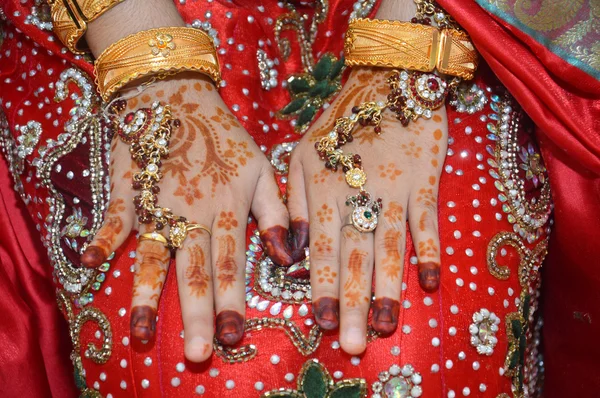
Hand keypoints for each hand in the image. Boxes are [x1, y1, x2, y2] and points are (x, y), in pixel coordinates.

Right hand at [81, 75, 292, 361]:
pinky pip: (114, 218)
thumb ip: (277, 213)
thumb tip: (290, 256)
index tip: (235, 337)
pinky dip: (102, 239)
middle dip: (198, 313)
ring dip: (148, 295)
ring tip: (141, 333)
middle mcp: (194, 214)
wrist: (179, 95)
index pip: (231, 265)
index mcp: (228, 211)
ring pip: (154, 255)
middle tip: (198, 352)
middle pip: (195, 270)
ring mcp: (158, 204)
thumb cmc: (224, 137)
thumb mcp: (261, 169)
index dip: (234, 301)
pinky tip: (88, 265)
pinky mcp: (130, 191)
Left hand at [287, 68, 446, 353]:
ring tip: (386, 324)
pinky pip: (427, 222)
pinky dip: (430, 251)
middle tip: (353, 345)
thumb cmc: (339, 124)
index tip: (319, 324)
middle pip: (353, 256)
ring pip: (389, 246)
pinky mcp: (424, 181)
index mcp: (321, 189)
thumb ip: (293, 203)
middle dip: (351, 302)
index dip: (319, 287)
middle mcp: (355, 193)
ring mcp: (392, 188)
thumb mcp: (300, 154)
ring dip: (388, 288)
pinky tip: (431, 283)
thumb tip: (289, 253)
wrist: (386, 81)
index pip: (318, 247)